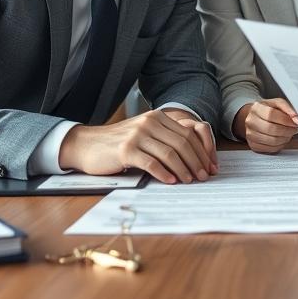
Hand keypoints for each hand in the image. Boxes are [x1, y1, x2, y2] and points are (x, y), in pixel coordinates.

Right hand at [58, 109, 217, 183]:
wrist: (87, 144)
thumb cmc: (118, 144)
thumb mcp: (144, 134)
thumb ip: (165, 140)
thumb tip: (194, 159)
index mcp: (157, 117)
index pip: (188, 133)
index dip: (202, 151)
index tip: (210, 166)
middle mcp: (149, 122)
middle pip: (182, 143)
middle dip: (197, 161)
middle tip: (204, 176)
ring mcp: (137, 135)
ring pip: (170, 153)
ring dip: (184, 169)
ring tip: (190, 180)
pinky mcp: (126, 150)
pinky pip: (152, 163)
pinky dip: (164, 173)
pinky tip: (171, 181)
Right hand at [232, 98, 297, 153]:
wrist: (254, 117)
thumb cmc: (267, 110)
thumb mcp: (277, 103)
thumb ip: (288, 108)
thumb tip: (297, 119)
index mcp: (256, 108)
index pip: (271, 115)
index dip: (286, 120)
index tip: (296, 122)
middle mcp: (251, 121)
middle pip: (271, 129)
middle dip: (287, 130)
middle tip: (295, 129)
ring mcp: (250, 134)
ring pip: (272, 141)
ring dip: (285, 138)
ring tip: (289, 134)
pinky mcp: (253, 145)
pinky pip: (270, 148)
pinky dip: (280, 145)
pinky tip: (282, 139)